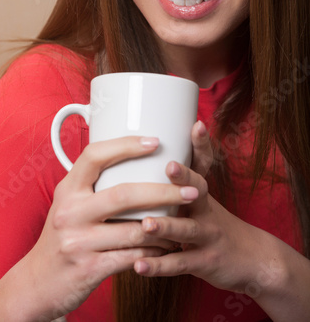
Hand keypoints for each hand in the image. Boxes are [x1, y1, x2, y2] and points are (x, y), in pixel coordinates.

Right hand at [8, 136, 198, 320]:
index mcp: (67, 190)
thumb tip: (131, 161)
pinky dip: (155, 252)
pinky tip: (167, 247)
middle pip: (124, 194)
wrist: (38, 283)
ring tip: (185, 222)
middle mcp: (70, 212)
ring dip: (166, 228)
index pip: (94, 156)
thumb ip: (92, 186)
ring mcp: (79, 242)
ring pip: (135, 230)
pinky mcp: (89, 269)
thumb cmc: (62, 236)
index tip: (155, 142)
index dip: (126, 146)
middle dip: (164, 192)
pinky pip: (133, 258)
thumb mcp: (68, 204)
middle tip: (191, 191)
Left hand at [133, 122, 276, 293]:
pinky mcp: (204, 262)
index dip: (202, 144)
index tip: (197, 125)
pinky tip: (138, 266)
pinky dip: (158, 266)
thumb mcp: (203, 202)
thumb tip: (149, 157)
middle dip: (183, 178)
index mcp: (202, 193)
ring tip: (146, 223)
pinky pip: (179, 264)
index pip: (203, 164)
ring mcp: (207, 236)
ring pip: (186, 230)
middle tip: (169, 166)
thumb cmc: (214, 224)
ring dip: (166, 226)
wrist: (252, 258)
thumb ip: (179, 185)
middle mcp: (206, 210)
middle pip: (197, 191)